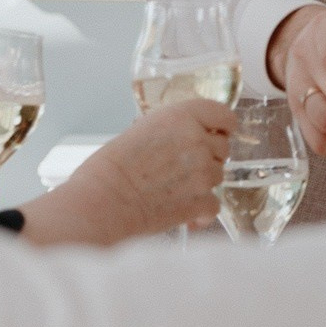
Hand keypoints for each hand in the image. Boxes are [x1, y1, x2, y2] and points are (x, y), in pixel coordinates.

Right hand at [21, 99, 235, 245]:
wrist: (102, 202)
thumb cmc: (111, 168)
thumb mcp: (142, 130)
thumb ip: (173, 130)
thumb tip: (187, 138)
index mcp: (180, 116)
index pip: (222, 113)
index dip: (223, 125)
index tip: (220, 132)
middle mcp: (197, 140)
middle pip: (222, 148)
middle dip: (207, 157)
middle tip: (182, 168)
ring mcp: (203, 171)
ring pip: (218, 175)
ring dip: (202, 183)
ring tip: (174, 189)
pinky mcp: (201, 200)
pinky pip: (214, 204)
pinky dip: (201, 211)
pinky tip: (184, 213)